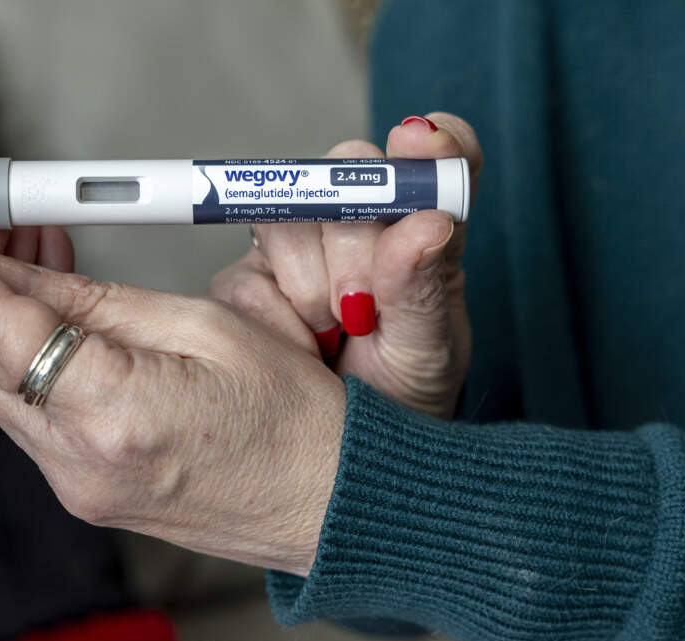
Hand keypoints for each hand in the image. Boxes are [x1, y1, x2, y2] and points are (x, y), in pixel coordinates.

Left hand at [0, 200, 344, 576]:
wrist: (328, 500)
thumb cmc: (295, 416)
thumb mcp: (205, 327)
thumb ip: (98, 301)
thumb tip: (19, 271)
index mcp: (114, 414)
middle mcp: (78, 463)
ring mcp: (76, 485)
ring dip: (0, 315)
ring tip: (37, 252)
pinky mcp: (85, 490)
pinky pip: (29, 412)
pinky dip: (28, 356)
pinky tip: (57, 314)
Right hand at [210, 113, 481, 418]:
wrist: (341, 454)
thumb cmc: (402, 396)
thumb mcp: (429, 351)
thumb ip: (427, 287)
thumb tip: (427, 222)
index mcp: (422, 228)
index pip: (437, 155)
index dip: (430, 142)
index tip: (420, 143)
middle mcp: (362, 223)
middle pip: (347, 170)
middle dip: (356, 240)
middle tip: (365, 306)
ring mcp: (300, 247)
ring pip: (289, 217)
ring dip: (312, 285)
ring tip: (335, 333)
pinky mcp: (248, 279)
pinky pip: (247, 273)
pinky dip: (276, 317)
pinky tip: (301, 345)